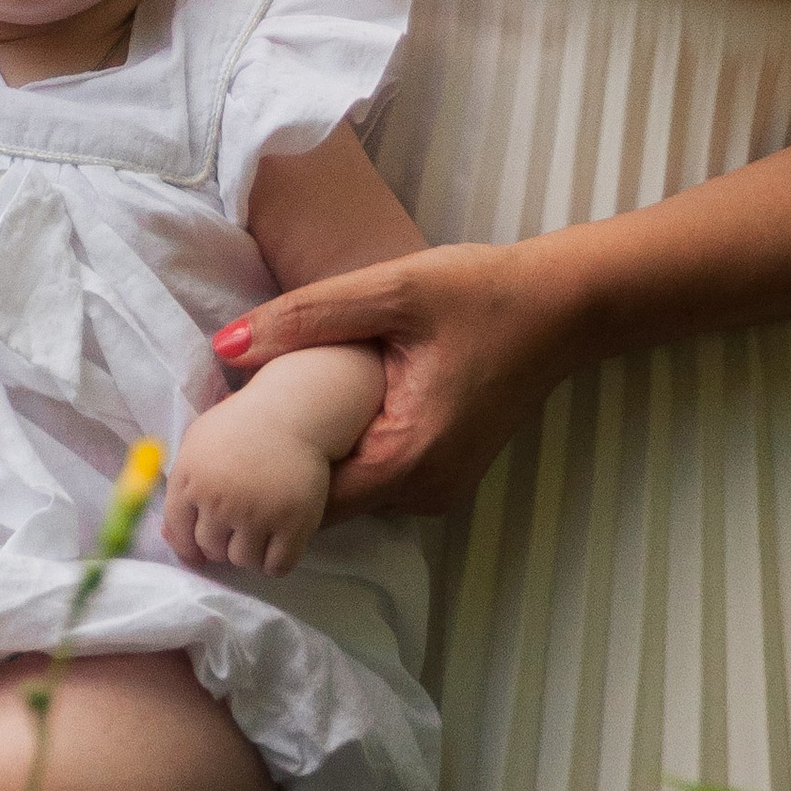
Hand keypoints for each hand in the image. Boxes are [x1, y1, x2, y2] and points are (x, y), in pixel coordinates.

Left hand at [163, 388, 335, 577]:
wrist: (293, 412)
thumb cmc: (241, 427)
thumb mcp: (197, 445)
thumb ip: (180, 487)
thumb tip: (170, 536)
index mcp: (191, 481)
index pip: (179, 532)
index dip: (189, 544)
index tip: (202, 544)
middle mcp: (220, 501)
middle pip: (211, 549)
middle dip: (221, 544)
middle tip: (237, 528)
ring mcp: (257, 514)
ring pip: (243, 560)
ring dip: (248, 553)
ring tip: (258, 533)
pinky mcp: (293, 523)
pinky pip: (276, 566)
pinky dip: (274, 563)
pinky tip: (277, 545)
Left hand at [212, 241, 584, 517]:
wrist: (565, 305)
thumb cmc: (483, 293)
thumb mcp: (392, 290)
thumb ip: (306, 317)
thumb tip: (225, 345)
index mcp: (409, 457)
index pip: (309, 499)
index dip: (262, 472)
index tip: (226, 437)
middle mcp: (425, 490)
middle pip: (326, 501)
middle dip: (283, 466)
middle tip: (241, 418)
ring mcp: (439, 488)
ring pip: (352, 491)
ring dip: (318, 457)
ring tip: (277, 408)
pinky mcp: (446, 472)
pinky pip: (379, 476)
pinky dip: (350, 449)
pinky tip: (330, 409)